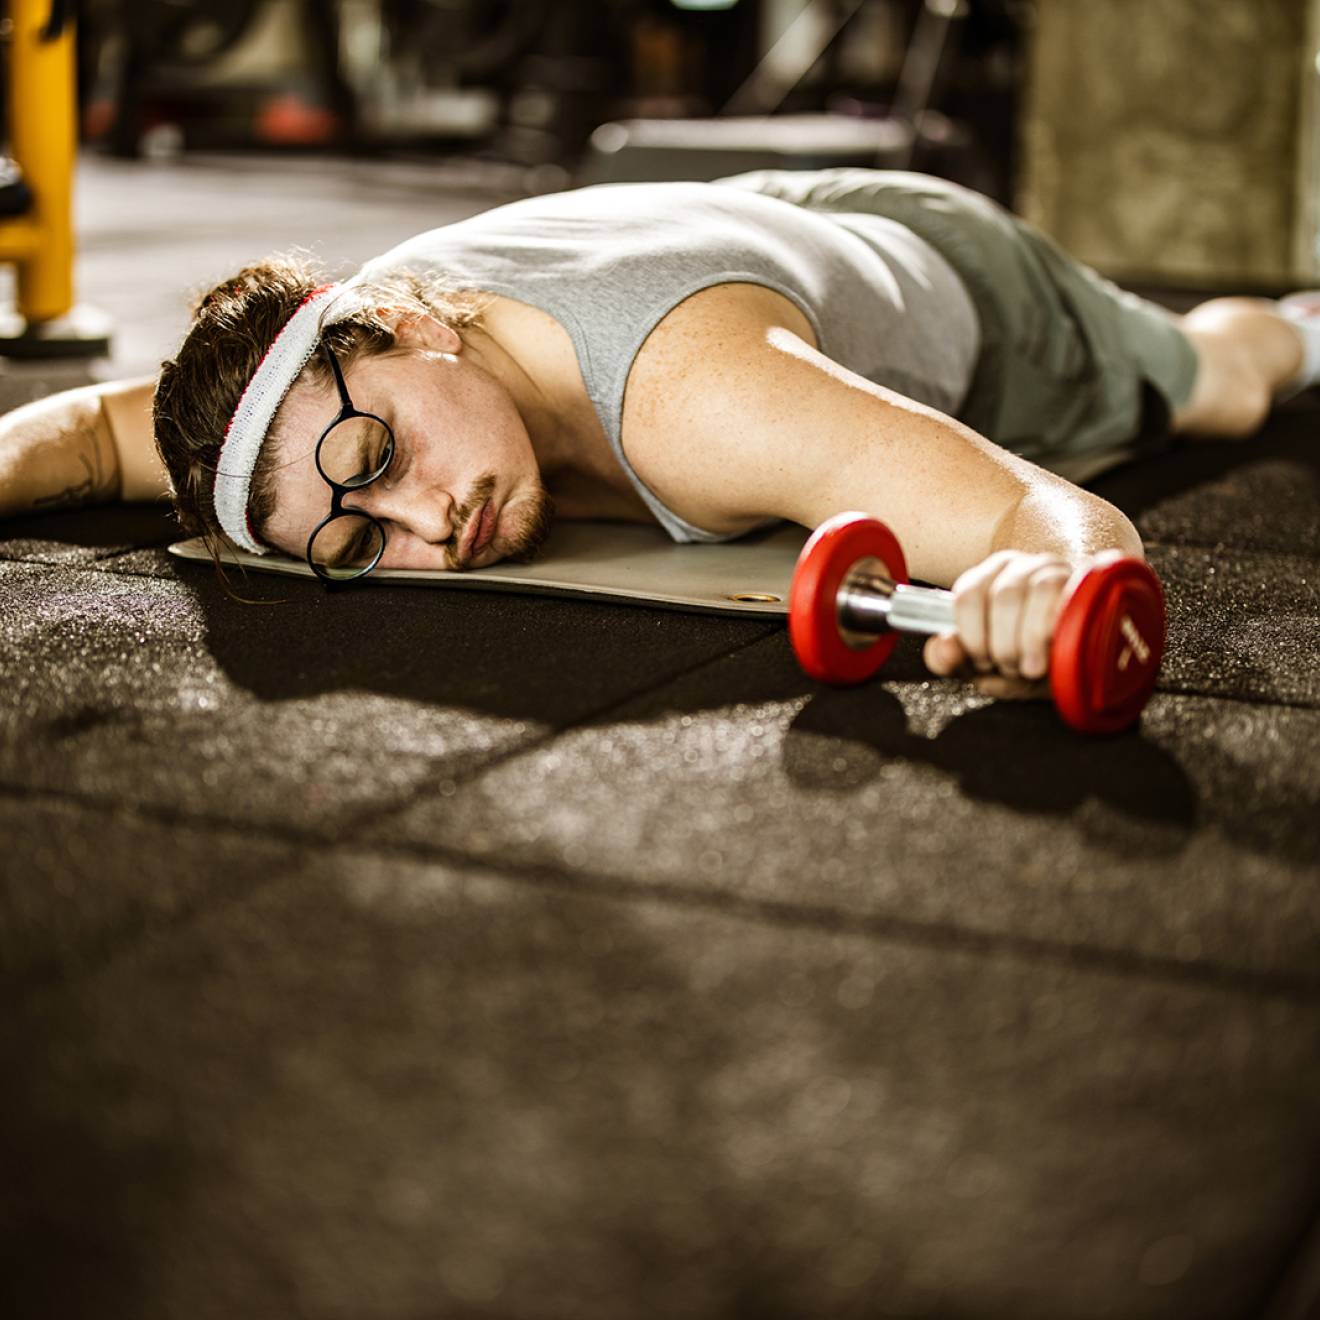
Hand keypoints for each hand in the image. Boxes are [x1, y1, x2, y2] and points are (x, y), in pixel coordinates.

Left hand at [922, 549, 1125, 699]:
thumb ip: (953, 660)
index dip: (972, 637)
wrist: (1086, 649)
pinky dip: (1049, 631)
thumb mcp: (988, 666)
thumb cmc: (1031, 655)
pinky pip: (1059, 595)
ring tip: (1031, 666)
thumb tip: (942, 647)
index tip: (983, 662)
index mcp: (984, 580)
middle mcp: (1015, 566)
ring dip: (1025, 641)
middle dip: (1001, 644)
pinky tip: (1053, 650)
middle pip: (999, 597)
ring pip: (1028, 594)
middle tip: (1011, 667)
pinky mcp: (1082, 578)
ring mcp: (1051, 567)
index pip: (966, 597)